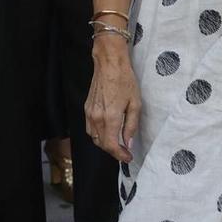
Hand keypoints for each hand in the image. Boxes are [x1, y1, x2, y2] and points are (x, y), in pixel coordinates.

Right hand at [84, 37, 141, 163]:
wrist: (109, 64)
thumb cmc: (125, 80)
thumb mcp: (135, 104)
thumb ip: (131, 126)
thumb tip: (128, 143)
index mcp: (110, 117)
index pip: (111, 145)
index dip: (120, 155)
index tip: (128, 157)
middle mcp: (97, 117)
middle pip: (101, 144)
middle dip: (113, 151)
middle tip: (125, 151)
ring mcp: (89, 113)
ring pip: (94, 138)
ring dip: (105, 143)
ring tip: (117, 142)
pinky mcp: (86, 108)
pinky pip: (90, 128)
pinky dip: (98, 134)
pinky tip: (107, 131)